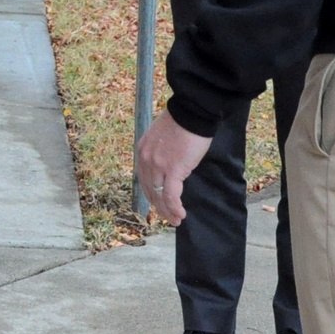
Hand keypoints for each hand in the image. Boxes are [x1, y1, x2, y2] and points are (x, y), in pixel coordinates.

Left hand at [136, 109, 211, 225]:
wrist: (192, 113)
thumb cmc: (183, 121)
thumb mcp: (162, 136)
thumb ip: (160, 151)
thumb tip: (167, 164)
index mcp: (142, 150)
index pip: (143, 179)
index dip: (152, 194)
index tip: (159, 203)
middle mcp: (146, 159)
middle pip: (150, 190)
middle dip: (159, 207)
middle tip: (168, 217)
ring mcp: (158, 165)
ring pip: (160, 196)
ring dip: (168, 212)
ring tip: (176, 220)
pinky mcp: (172, 170)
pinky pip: (171, 196)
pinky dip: (175, 208)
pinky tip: (181, 215)